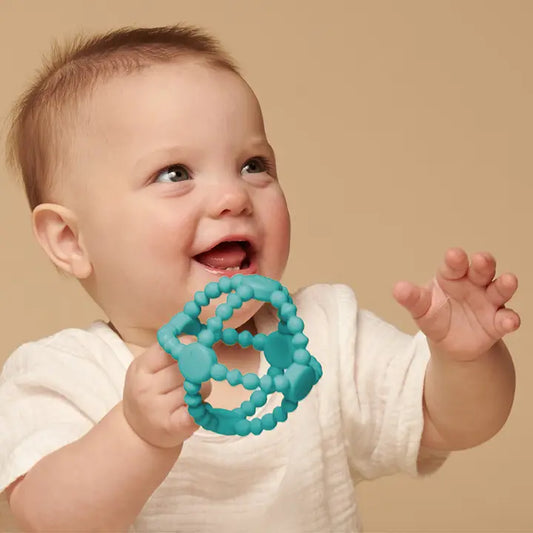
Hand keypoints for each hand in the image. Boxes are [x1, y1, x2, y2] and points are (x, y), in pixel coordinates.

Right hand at [123, 340, 210, 448]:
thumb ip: (167, 354)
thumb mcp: (147, 369)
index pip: (168, 350)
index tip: (196, 346)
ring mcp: (158, 410)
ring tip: (192, 394)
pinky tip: (196, 408)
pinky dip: (202, 408)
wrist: (135, 433)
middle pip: (187, 368)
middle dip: (198, 369)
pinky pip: (198, 411)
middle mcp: (146, 389)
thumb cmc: (147, 393)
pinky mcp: (173, 427)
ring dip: (202, 389)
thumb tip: (196, 338)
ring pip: (197, 388)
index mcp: (140, 369)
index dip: (187, 346)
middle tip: (195, 374)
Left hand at [393, 248, 519, 360]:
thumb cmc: (435, 315)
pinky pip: (506, 318)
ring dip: (504, 285)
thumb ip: (412, 299)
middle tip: (481, 260)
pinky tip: (510, 321)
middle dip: (483, 264)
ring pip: (499, 289)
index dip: (455, 260)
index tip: (454, 255)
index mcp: (452, 276)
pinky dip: (509, 319)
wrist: (450, 343)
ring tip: (508, 281)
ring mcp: (488, 302)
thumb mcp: (421, 308)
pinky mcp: (497, 323)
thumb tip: (398, 289)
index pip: (454, 265)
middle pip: (481, 270)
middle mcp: (473, 284)